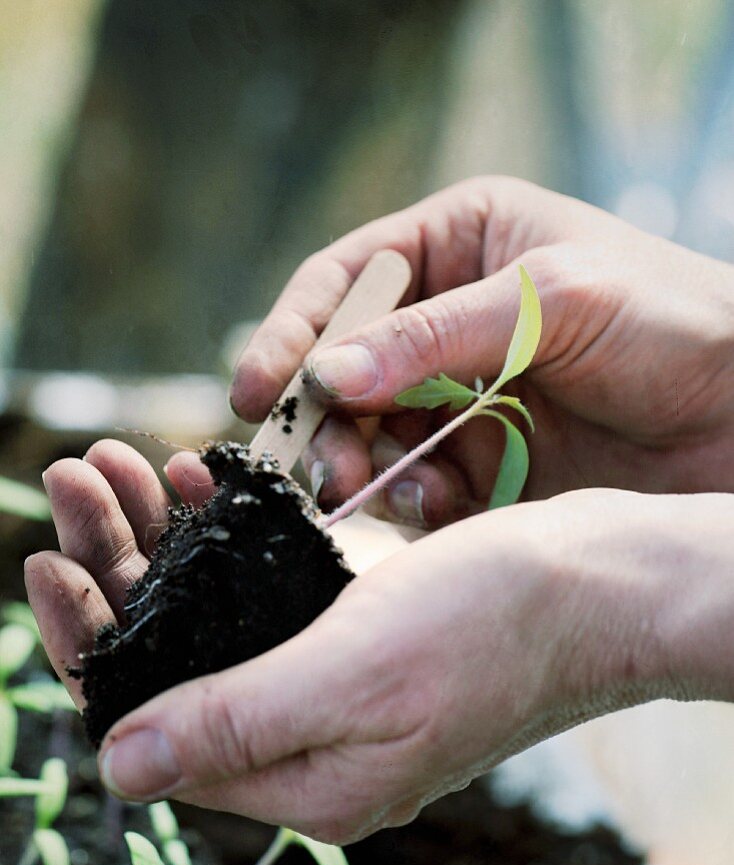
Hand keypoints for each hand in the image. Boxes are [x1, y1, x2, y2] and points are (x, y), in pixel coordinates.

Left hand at [25, 441, 733, 840]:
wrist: (613, 582)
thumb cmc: (504, 625)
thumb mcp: (357, 673)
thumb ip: (235, 725)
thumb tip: (119, 769)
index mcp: (308, 778)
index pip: (156, 726)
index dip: (91, 642)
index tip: (45, 560)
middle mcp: (318, 745)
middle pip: (179, 662)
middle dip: (115, 569)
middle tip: (75, 480)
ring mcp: (343, 690)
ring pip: (220, 620)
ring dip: (163, 543)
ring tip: (121, 464)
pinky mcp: (369, 640)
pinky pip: (271, 594)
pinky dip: (229, 540)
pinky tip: (205, 484)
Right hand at [231, 176, 733, 527]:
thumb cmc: (670, 321)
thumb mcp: (549, 302)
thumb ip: (432, 337)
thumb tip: (327, 374)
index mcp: (460, 245)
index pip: (345, 281)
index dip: (293, 333)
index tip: (259, 389)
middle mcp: (450, 322)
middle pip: (346, 367)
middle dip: (323, 415)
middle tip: (314, 462)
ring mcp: (465, 398)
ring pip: (373, 433)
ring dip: (357, 464)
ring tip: (356, 488)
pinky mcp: (486, 466)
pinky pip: (418, 484)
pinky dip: (410, 500)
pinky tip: (432, 504)